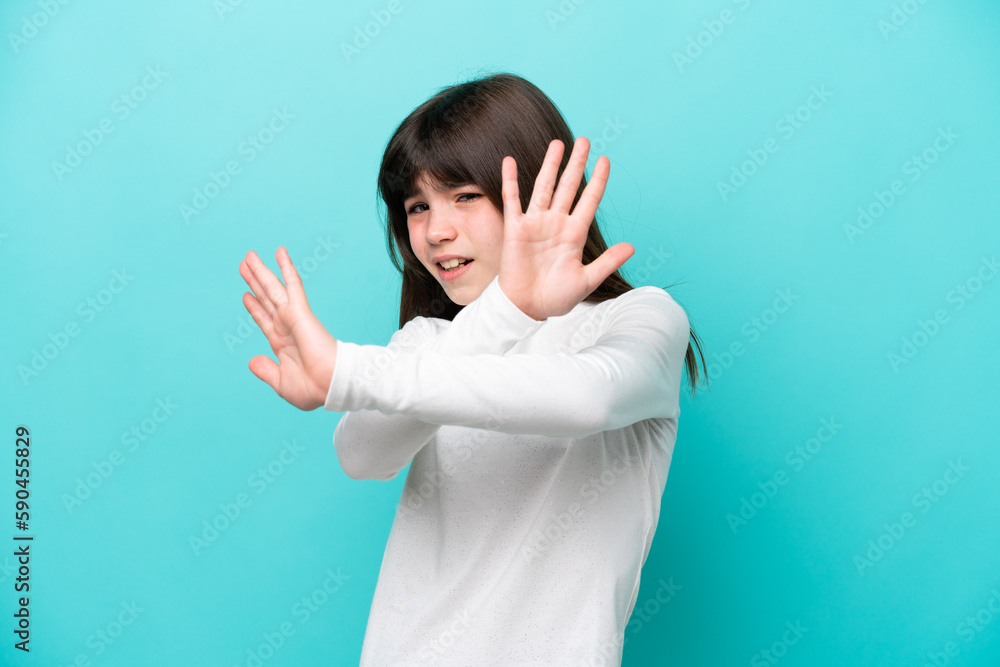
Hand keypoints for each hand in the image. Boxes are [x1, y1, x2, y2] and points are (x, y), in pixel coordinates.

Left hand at [239, 247, 338, 410]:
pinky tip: (280, 253)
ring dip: (260, 271)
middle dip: (254, 282)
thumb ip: (265, 370)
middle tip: (243, 265)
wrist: (330, 385)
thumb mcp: (281, 382)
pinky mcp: (300, 311)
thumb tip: (252, 361)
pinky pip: (292, 285)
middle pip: (265, 299)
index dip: (255, 308)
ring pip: (273, 288)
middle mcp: (286, 327)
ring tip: (248, 256)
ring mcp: (292, 317)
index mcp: (282, 344)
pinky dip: (286, 268)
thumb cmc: (313, 388)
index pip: (264, 319)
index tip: (246, 295)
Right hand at [498, 137, 634, 320]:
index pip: (589, 200)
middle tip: (584, 140)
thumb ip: (607, 262)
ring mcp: (535, 224)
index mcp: (574, 234)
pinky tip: (510, 161)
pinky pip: (512, 200)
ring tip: (558, 143)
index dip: (598, 180)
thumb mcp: (587, 280)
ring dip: (550, 165)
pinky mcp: (515, 229)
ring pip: (544, 187)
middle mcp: (556, 224)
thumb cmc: (556, 298)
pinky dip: (511, 181)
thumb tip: (632, 247)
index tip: (605, 160)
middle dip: (576, 164)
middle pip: (568, 186)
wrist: (527, 308)